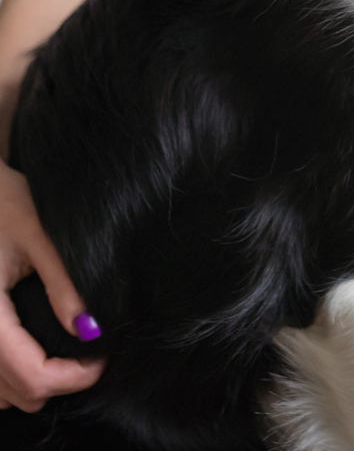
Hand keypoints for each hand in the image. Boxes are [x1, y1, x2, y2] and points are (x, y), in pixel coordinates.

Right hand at [0, 161, 103, 410]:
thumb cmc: (3, 203)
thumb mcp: (39, 236)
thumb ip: (62, 284)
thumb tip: (90, 330)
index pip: (30, 373)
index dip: (72, 377)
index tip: (102, 359)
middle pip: (16, 391)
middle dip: (59, 381)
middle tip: (92, 354)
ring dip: (35, 384)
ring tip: (70, 355)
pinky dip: (12, 379)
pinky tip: (38, 353)